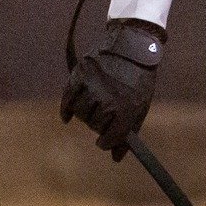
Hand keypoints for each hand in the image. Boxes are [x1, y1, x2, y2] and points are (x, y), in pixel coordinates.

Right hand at [61, 19, 164, 160]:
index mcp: (127, 108)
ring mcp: (93, 86)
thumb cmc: (138, 79)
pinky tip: (66, 117)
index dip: (106, 143)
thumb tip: (115, 158)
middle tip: (100, 121)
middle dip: (96, 126)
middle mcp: (108, 99)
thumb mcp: (140, 105)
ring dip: (83, 116)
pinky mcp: (81, 74)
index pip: (111, 136)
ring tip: (89, 112)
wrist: (132, 46)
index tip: (103, 143)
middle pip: (94, 124)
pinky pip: (67, 98)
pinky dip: (65, 109)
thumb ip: (128, 131)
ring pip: (80, 112)